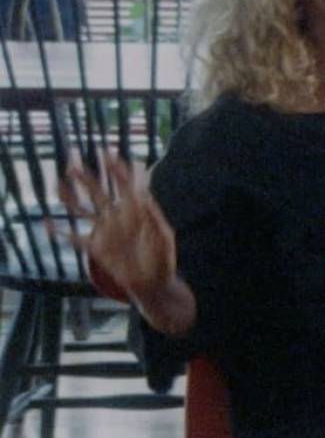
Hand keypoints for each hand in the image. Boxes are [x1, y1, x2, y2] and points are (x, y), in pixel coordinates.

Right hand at [54, 150, 176, 306]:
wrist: (154, 284)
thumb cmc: (163, 259)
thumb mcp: (164, 237)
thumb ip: (154, 218)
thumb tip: (146, 197)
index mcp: (136, 213)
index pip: (125, 186)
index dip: (117, 170)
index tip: (108, 153)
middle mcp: (118, 219)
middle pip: (99, 194)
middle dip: (87, 178)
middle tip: (72, 160)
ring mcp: (105, 233)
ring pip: (83, 211)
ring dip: (70, 198)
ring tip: (58, 183)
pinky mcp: (97, 250)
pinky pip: (76, 239)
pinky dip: (61, 233)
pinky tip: (47, 225)